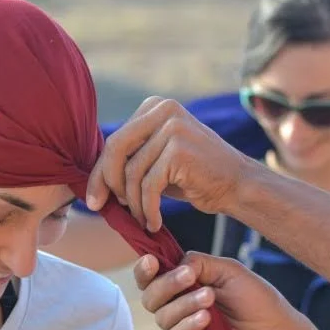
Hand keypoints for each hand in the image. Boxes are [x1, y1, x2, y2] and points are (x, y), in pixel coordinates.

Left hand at [86, 97, 256, 231]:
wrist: (238, 185)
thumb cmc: (196, 176)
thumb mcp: (159, 159)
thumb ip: (131, 158)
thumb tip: (91, 176)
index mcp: (155, 106)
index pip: (115, 140)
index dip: (100, 172)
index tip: (94, 199)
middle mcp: (163, 110)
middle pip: (116, 149)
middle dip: (106, 183)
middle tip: (102, 209)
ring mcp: (173, 127)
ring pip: (132, 173)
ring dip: (133, 203)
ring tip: (143, 219)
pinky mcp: (179, 150)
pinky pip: (149, 187)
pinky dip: (148, 210)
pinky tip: (154, 223)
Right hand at [134, 251, 318, 329]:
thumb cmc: (256, 299)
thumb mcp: (228, 270)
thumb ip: (199, 262)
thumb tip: (173, 263)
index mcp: (185, 282)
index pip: (152, 275)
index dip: (145, 269)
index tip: (153, 262)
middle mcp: (178, 304)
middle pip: (150, 296)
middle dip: (167, 284)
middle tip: (190, 277)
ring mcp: (182, 327)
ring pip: (162, 315)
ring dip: (185, 304)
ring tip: (211, 299)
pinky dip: (189, 324)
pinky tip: (207, 320)